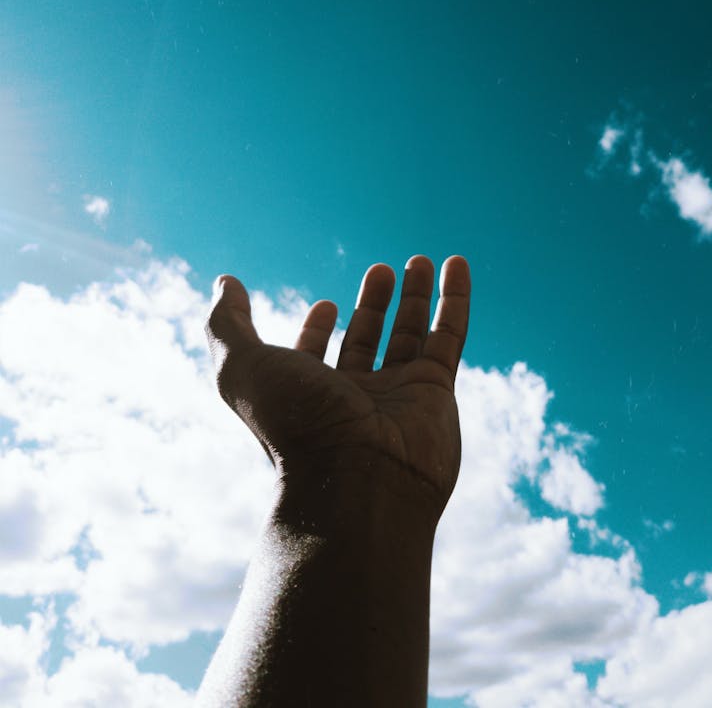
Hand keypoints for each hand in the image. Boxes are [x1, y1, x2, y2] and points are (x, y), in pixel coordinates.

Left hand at [205, 255, 469, 516]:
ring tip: (416, 260)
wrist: (357, 481)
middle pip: (367, 341)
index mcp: (307, 395)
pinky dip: (454, 299)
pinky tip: (455, 264)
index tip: (325, 307)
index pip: (314, 357)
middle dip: (373, 305)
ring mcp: (398, 395)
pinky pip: (449, 336)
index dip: (317, 331)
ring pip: (410, 336)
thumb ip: (227, 323)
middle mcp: (353, 396)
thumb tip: (225, 282)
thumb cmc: (293, 425)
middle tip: (380, 270)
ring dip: (414, 297)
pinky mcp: (437, 391)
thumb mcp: (242, 367)